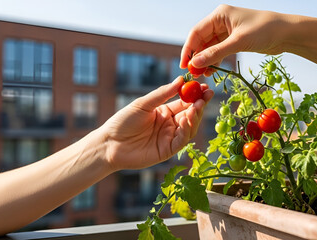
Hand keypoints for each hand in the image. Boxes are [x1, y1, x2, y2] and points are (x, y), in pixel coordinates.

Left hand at [99, 77, 213, 169]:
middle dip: (200, 105)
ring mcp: (169, 138)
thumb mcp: (143, 104)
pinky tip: (187, 119)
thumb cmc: (122, 122)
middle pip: (190, 114)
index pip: (185, 102)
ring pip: (189, 128)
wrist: (109, 143)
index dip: (195, 95)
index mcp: (164, 112)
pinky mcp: (167, 151)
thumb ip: (162, 94)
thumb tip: (180, 80)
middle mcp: (170, 125)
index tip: (205, 87)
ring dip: (195, 116)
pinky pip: (181, 140)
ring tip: (197, 105)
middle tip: (207, 95)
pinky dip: (187, 130)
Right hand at [180, 4, 287, 75]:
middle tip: (193, 73)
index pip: (197, 32)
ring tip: (202, 75)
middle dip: (196, 56)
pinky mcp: (235, 40)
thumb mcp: (238, 42)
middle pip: (201, 40)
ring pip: (210, 47)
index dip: (188, 49)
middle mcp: (221, 21)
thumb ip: (216, 53)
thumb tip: (196, 63)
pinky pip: (219, 51)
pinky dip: (215, 60)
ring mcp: (228, 31)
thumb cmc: (265, 30)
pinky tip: (212, 70)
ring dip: (205, 60)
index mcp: (220, 15)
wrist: (287, 33)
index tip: (184, 65)